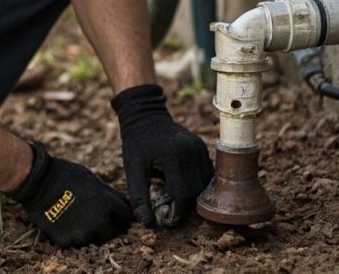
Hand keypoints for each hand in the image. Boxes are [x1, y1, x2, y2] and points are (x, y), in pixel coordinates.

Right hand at [8, 141, 132, 246]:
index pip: (126, 219)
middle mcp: (100, 222)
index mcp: (109, 204)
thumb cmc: (66, 175)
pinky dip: (71, 235)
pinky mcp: (66, 241)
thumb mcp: (93, 180)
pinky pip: (74, 242)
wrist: (38, 181)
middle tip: (93, 217)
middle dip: (106, 226)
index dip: (121, 216)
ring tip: (76, 219)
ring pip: (93, 240)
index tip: (114, 215)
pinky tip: (64, 222)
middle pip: (112, 233)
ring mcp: (83, 234)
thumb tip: (121, 205)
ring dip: (88, 233)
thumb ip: (108, 196)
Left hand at [111, 83, 213, 226]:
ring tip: (173, 200)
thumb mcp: (132, 169)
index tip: (166, 221)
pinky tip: (180, 187)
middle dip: (184, 208)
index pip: (183, 194)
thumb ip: (139, 196)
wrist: (146, 117)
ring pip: (204, 186)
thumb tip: (147, 222)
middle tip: (168, 213)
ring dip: (191, 198)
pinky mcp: (203, 148)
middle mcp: (192, 151)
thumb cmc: (136, 144)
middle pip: (195, 192)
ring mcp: (200, 148)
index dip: (177, 213)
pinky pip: (206, 175)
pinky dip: (197, 186)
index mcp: (174, 155)